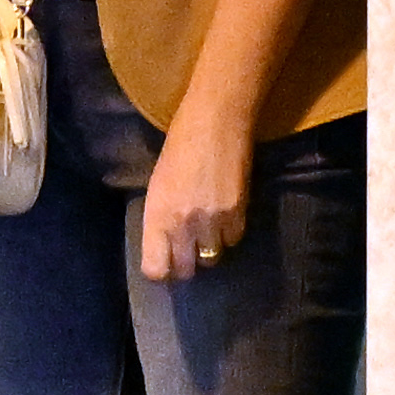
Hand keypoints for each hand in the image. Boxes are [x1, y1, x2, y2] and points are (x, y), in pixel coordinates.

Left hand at [141, 98, 257, 282]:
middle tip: (188, 250)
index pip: (156, 268)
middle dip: (186, 264)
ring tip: (207, 228)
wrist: (215, 122)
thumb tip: (167, 247)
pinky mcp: (238, 214)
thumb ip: (161, 218)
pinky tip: (225, 215)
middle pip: (186, 270)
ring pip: (212, 257)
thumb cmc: (179, 147)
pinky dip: (229, 233)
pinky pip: (233, 240)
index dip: (161, 271)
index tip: (165, 264)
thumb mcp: (158, 186)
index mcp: (156, 215)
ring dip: (209, 248)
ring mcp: (212, 221)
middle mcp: (182, 224)